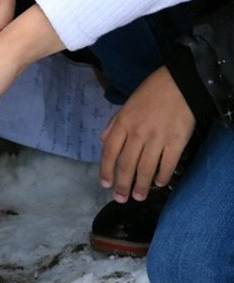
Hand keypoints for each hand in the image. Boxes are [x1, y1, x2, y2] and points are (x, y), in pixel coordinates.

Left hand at [99, 66, 194, 202]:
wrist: (180, 83)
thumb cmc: (151, 92)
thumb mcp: (126, 105)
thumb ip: (114, 124)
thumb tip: (102, 140)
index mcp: (123, 124)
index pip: (110, 152)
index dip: (106, 171)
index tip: (105, 184)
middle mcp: (137, 134)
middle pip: (126, 165)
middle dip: (122, 185)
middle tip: (121, 199)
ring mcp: (157, 139)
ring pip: (146, 168)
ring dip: (142, 185)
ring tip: (139, 196)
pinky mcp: (176, 142)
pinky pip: (167, 164)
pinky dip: (162, 176)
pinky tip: (159, 183)